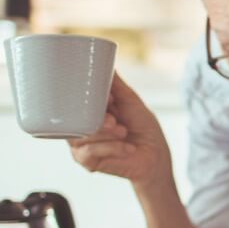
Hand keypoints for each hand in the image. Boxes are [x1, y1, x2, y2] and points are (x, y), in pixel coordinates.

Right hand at [68, 74, 172, 191]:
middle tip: (113, 120)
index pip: (72, 102)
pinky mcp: (87, 162)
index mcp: (87, 111)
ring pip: (81, 136)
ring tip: (123, 132)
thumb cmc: (143, 127)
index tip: (105, 99)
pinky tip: (127, 147)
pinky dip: (111, 148)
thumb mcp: (130, 102)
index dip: (83, 98)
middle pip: (73, 119)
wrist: (155, 155)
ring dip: (105, 134)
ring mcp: (82, 145)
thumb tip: (108, 64)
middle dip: (95, 119)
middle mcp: (80, 127)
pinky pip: (89, 153)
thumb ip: (116, 86)